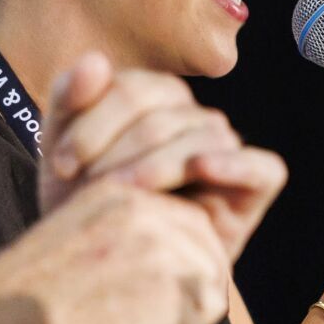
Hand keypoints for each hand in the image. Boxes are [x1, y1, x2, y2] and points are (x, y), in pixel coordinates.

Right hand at [0, 178, 230, 323]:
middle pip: (211, 263)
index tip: (141, 300)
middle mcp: (148, 215)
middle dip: (187, 302)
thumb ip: (129, 238)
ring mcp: (163, 256)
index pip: (192, 227)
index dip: (180, 271)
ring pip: (210, 302)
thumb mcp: (76, 240)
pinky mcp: (171, 303)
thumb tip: (192, 271)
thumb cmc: (21, 300)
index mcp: (122, 193)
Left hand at [38, 53, 287, 262]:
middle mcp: (193, 116)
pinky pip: (260, 167)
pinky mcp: (256, 184)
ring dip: (154, 168)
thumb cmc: (86, 202)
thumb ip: (69, 102)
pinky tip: (201, 170)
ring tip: (122, 196)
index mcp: (155, 97)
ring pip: (198, 141)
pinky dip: (233, 165)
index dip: (93, 126)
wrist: (110, 263)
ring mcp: (225, 146)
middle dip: (116, 154)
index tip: (62, 166)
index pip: (131, 90)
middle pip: (158, 118)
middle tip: (86, 190)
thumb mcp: (63, 152)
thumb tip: (96, 59)